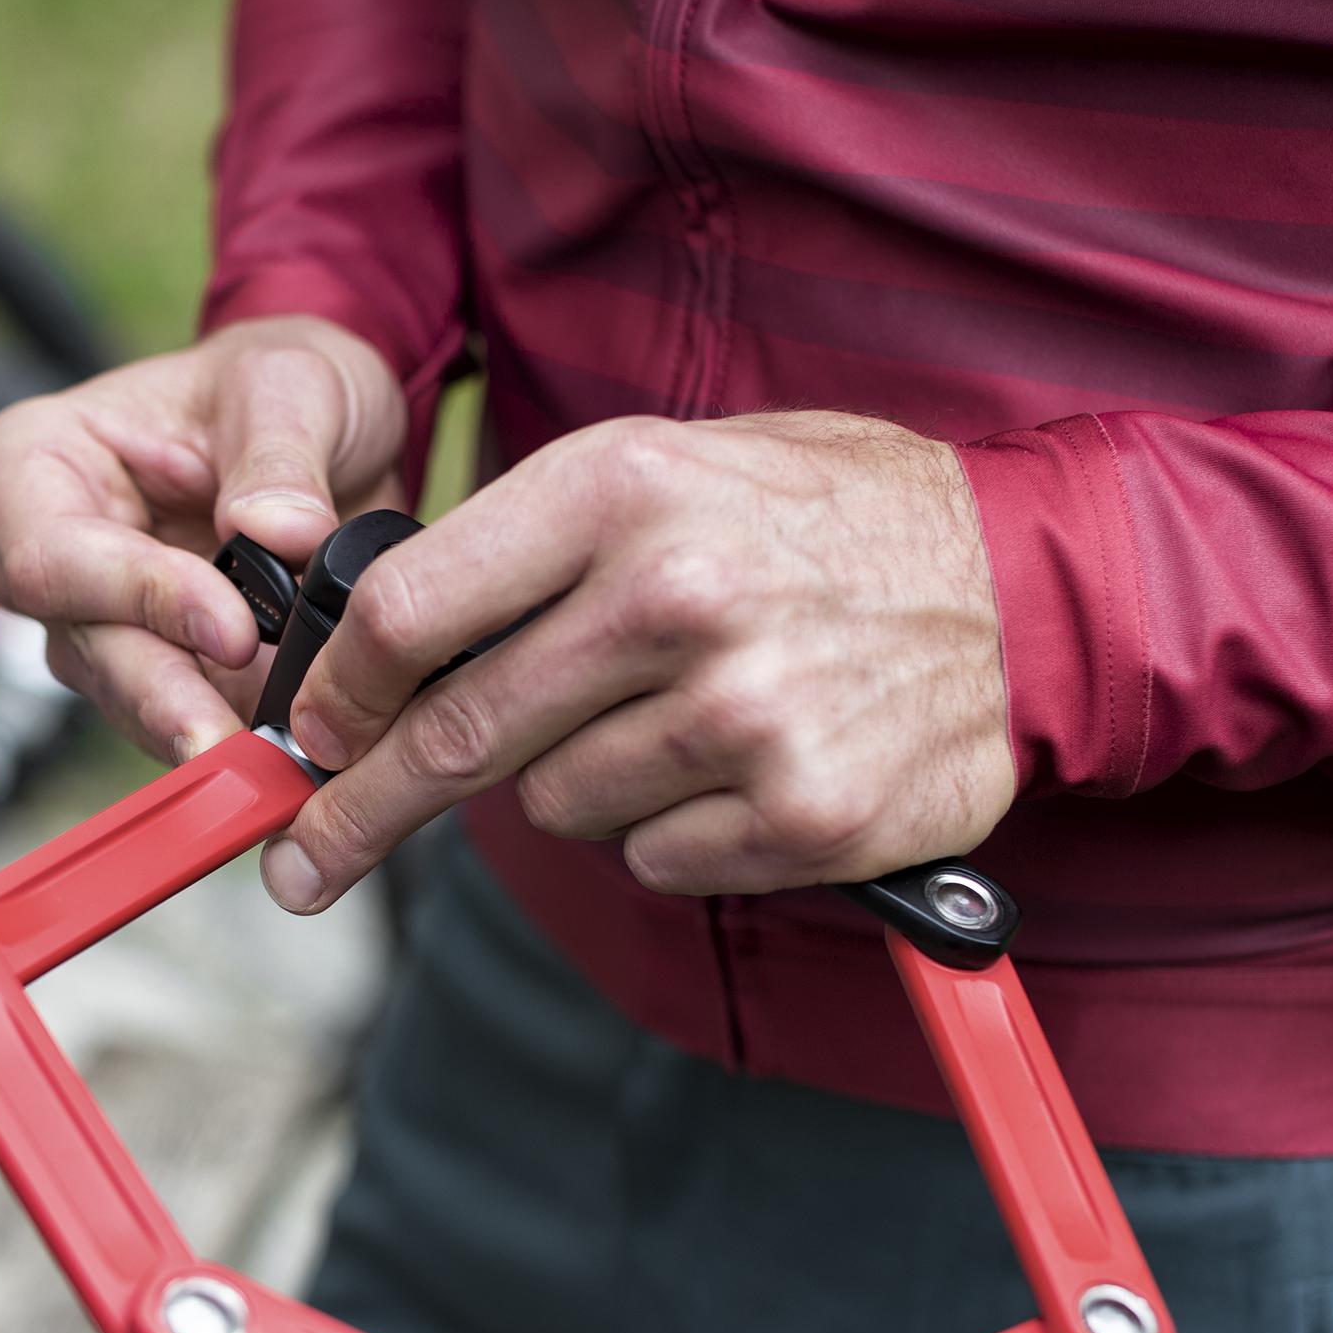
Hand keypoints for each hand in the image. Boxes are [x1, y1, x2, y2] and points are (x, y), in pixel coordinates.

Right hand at [0, 316, 406, 762]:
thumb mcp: (292, 383)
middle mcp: (43, 553)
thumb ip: (280, 454)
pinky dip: (236, 740)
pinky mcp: (154, 672)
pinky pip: (181, 720)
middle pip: (82, 645)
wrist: (323, 431)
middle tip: (235, 747)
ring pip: (127, 698)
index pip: (53, 552)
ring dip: (203, 731)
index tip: (234, 629)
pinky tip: (287, 758)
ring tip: (275, 763)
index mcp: (35, 460)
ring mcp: (93, 623)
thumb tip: (279, 531)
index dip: (138, 596)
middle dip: (165, 698)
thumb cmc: (274, 385)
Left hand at [261, 412, 1015, 911]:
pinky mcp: (800, 815)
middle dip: (364, 809)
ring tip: (674, 717)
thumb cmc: (823, 521)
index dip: (337, 691)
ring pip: (558, 804)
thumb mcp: (673, 468)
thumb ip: (530, 550)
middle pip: (458, 735)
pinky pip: (654, 858)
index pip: (414, 612)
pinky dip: (671, 830)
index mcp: (624, 490)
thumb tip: (376, 660)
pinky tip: (738, 766)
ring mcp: (745, 716)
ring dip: (579, 782)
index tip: (310, 739)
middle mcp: (678, 598)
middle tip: (306, 864)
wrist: (1026, 585)